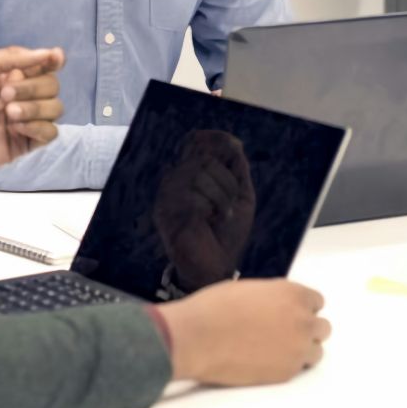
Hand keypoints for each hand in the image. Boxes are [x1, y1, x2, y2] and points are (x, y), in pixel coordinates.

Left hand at [0, 47, 64, 176]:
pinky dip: (38, 127)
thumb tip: (48, 53)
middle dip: (33, 87)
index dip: (54, 60)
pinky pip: (51, 133)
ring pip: (55, 108)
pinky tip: (15, 129)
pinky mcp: (26, 142)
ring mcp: (27, 120)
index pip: (45, 65)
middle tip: (4, 95)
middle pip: (52, 85)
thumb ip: (12, 57)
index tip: (55, 59)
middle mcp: (24, 95)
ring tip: (8, 114)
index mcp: (13, 75)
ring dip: (35, 108)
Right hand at [153, 130, 256, 290]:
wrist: (216, 268)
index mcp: (191, 174)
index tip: (235, 148)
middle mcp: (176, 181)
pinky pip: (192, 193)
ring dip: (222, 195)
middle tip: (232, 201)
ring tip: (223, 215)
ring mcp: (168, 195)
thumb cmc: (227, 234)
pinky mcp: (165, 211)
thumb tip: (234, 143)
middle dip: (228, 179)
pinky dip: (211, 206)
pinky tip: (210, 221)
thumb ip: (237, 170)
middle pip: (204, 156)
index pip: (195, 140)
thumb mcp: (241, 197)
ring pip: (199, 172)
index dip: (217, 139)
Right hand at [156, 278, 330, 384]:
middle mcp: (301, 321)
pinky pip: (299, 369)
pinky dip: (288, 365)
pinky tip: (268, 360)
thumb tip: (278, 306)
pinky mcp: (286, 373)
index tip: (292, 314)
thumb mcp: (249, 289)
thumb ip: (274, 297)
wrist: (197, 338)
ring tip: (279, 350)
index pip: (317, 302)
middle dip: (307, 329)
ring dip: (302, 349)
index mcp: (293, 294)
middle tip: (286, 333)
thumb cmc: (214, 308)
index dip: (302, 308)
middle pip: (322, 328)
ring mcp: (296, 349)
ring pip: (316, 351)